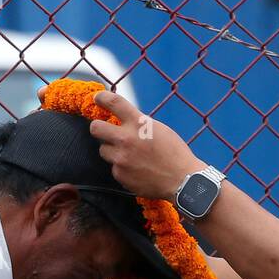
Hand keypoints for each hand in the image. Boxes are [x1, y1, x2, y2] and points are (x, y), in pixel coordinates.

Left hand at [87, 90, 205, 200]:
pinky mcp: (120, 175)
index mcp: (138, 123)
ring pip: (104, 150)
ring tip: (129, 155)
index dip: (102, 97)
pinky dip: (122, 168)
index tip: (98, 98)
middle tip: (104, 131)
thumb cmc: (175, 153)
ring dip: (112, 150)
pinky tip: (136, 170)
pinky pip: (114, 168)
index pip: (113, 103)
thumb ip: (139, 123)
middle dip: (98, 128)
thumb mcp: (158, 129)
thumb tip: (124, 121)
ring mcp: (121, 159)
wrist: (182, 181)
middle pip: (95, 128)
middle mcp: (126, 139)